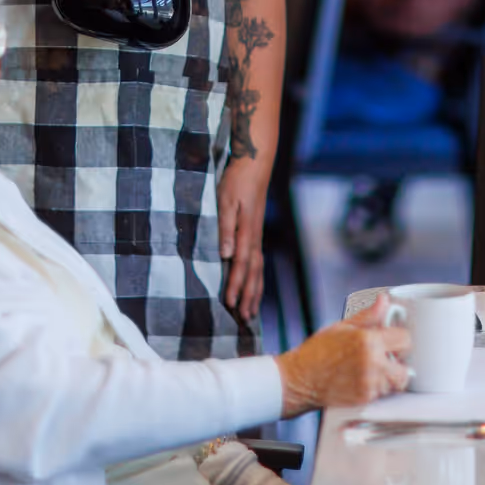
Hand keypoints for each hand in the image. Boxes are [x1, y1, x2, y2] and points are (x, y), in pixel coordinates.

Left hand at [218, 160, 267, 318]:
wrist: (254, 164)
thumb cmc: (236, 181)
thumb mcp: (226, 200)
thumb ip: (226, 227)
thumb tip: (225, 254)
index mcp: (246, 231)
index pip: (240, 264)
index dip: (235, 285)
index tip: (229, 304)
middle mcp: (254, 237)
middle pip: (253, 273)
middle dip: (247, 297)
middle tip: (243, 319)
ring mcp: (257, 236)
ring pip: (258, 271)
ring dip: (254, 293)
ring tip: (250, 314)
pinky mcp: (256, 234)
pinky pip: (258, 263)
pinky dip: (257, 280)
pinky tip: (254, 289)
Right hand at [275, 294, 410, 415]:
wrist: (300, 379)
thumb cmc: (316, 353)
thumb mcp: (342, 327)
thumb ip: (368, 315)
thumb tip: (384, 300)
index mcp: (368, 341)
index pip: (405, 340)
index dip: (400, 339)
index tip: (394, 340)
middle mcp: (372, 363)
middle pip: (406, 368)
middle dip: (399, 363)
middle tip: (387, 358)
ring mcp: (369, 384)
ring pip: (396, 384)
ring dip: (389, 377)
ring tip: (373, 370)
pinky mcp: (365, 399)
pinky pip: (383, 395)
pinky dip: (378, 389)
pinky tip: (364, 380)